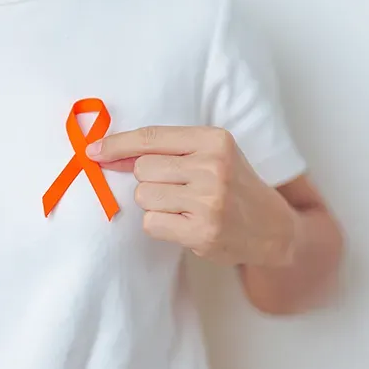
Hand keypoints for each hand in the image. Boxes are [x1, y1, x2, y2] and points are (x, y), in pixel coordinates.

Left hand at [86, 126, 297, 265]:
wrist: (274, 228)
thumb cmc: (235, 188)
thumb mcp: (212, 156)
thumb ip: (167, 151)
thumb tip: (107, 153)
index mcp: (215, 140)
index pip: (152, 138)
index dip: (117, 144)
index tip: (94, 150)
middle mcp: (213, 167)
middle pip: (143, 169)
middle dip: (150, 181)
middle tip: (179, 190)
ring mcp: (209, 200)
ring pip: (144, 196)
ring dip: (156, 205)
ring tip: (185, 208)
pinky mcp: (203, 230)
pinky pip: (152, 223)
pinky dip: (162, 226)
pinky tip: (186, 225)